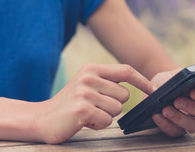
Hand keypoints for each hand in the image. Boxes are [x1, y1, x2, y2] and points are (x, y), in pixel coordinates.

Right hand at [36, 63, 153, 143]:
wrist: (42, 118)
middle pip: (124, 94)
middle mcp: (89, 77)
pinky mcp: (82, 109)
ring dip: (105, 116)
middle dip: (114, 105)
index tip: (152, 90)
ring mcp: (85, 92)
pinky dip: (98, 125)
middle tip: (95, 107)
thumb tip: (140, 83)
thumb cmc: (70, 103)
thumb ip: (108, 81)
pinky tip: (84, 122)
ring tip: (88, 114)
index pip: (126, 70)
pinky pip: (107, 121)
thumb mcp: (87, 84)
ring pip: (117, 109)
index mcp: (92, 68)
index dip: (142, 81)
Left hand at [150, 69, 194, 136]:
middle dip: (191, 107)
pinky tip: (156, 116)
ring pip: (192, 125)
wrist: (155, 91)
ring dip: (179, 118)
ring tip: (165, 110)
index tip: (193, 92)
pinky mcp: (178, 130)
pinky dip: (165, 124)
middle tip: (177, 101)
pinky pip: (175, 131)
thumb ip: (172, 79)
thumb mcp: (170, 76)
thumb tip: (164, 87)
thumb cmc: (167, 81)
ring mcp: (191, 122)